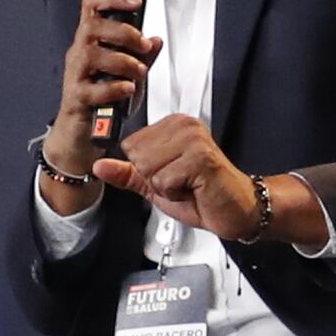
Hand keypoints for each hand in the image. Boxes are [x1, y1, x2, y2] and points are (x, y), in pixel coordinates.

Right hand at [45, 0, 158, 196]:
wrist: (80, 136)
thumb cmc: (102, 101)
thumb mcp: (126, 74)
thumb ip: (141, 57)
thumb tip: (156, 40)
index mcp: (90, 42)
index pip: (91, 6)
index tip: (137, 1)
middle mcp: (78, 54)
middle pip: (92, 27)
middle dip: (124, 33)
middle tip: (143, 48)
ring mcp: (75, 76)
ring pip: (91, 55)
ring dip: (123, 61)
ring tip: (139, 73)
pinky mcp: (76, 99)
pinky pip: (92, 88)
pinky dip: (114, 87)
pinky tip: (128, 90)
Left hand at [103, 114, 292, 246]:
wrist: (236, 210)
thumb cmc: (201, 194)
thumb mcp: (155, 184)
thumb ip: (127, 174)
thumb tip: (98, 166)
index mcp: (173, 125)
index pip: (130, 145)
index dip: (145, 170)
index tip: (171, 174)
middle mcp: (184, 126)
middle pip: (136, 155)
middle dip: (154, 179)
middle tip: (181, 182)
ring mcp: (193, 140)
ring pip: (148, 168)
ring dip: (165, 187)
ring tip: (188, 185)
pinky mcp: (201, 158)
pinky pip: (164, 181)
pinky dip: (176, 194)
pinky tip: (195, 190)